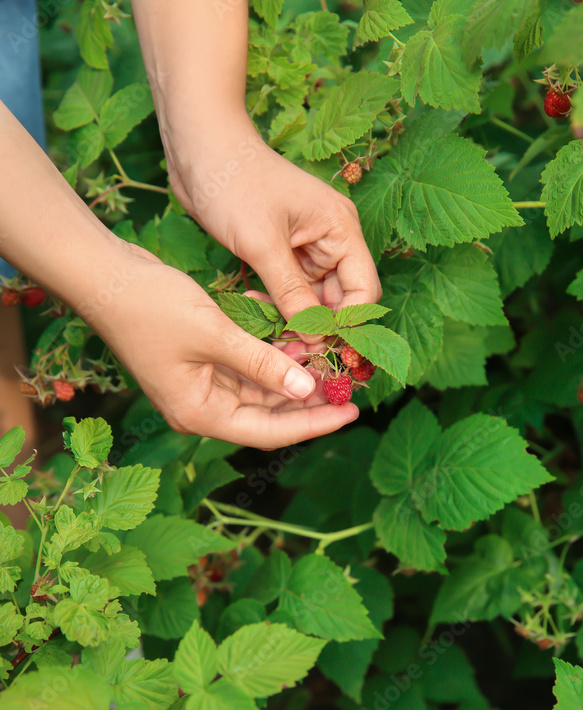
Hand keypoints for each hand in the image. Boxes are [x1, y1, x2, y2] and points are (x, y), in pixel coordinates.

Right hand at [83, 241, 358, 448]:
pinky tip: (294, 335)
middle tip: (349, 383)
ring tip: (328, 354)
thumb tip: (308, 388)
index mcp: (200, 414)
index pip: (269, 432)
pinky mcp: (201, 362)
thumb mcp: (215, 333)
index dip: (313, 423)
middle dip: (308, 397)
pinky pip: (246, 365)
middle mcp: (202, 408)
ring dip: (291, 370)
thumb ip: (263, 363)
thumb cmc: (150, 306)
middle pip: (268, 414)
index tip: (352, 413)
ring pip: (260, 388)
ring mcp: (201, 386)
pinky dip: (270, 352)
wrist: (103, 276)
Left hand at [164, 117, 381, 337]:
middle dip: (320, 327)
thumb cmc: (234, 183)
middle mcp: (331, 239)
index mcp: (340, 229)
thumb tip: (314, 335)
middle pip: (341, 299)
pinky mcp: (283, 253)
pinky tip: (255, 310)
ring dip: (296, 320)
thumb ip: (290, 293)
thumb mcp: (262, 243)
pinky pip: (291, 292)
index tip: (324, 348)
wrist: (199, 149)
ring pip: (314, 300)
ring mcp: (307, 247)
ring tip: (269, 333)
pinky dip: (278, 306)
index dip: (350, 323)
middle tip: (291, 351)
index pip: (364, 289)